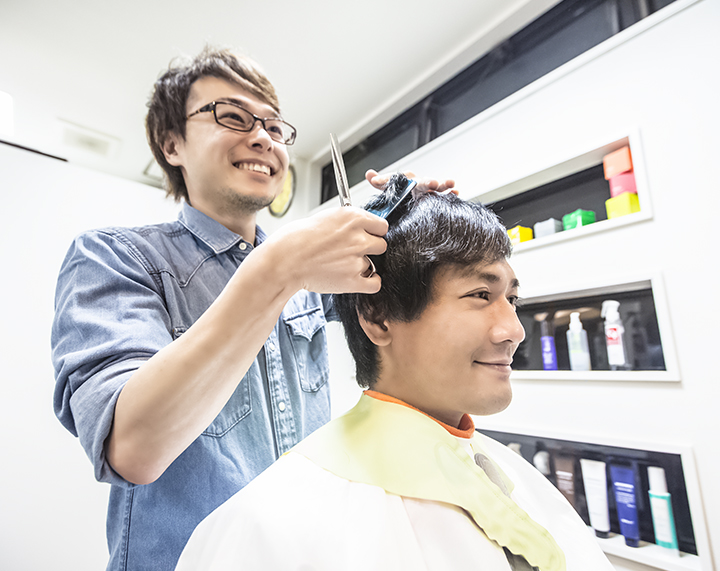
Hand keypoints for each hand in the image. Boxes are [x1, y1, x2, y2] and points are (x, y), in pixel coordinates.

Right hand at [265, 206, 387, 294]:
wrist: (285, 260)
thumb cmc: (297, 239)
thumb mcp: (326, 217)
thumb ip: (348, 222)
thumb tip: (361, 226)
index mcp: (353, 218)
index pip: (382, 226)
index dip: (374, 232)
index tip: (367, 235)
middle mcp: (358, 238)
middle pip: (381, 245)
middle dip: (369, 248)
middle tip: (353, 251)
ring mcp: (356, 260)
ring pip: (373, 264)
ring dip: (361, 266)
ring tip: (341, 265)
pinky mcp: (352, 281)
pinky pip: (375, 283)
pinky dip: (369, 282)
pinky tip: (357, 278)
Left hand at [365, 169, 457, 195]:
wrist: (408, 205)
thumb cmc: (400, 195)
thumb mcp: (388, 190)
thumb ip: (380, 182)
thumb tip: (369, 174)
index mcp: (407, 181)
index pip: (403, 178)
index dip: (400, 179)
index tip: (386, 181)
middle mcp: (418, 184)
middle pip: (423, 181)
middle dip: (429, 182)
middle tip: (433, 183)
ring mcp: (428, 191)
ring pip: (436, 186)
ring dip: (443, 184)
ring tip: (451, 184)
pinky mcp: (434, 199)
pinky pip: (444, 195)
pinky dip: (451, 193)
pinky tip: (455, 192)